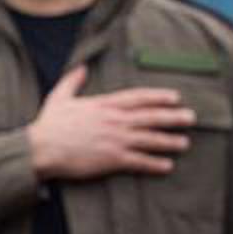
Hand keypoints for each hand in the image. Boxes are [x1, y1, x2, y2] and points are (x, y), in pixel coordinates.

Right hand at [27, 65, 195, 180]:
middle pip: (151, 117)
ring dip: (170, 141)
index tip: (175, 97)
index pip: (138, 98)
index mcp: (104, 105)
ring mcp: (115, 140)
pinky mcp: (112, 159)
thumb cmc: (48, 125)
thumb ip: (72, 81)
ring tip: (184, 142)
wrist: (41, 148)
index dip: (159, 97)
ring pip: (150, 139)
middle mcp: (114, 121)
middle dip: (173, 117)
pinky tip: (167, 165)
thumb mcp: (59, 97)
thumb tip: (80, 68)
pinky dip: (155, 163)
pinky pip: (140, 161)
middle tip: (191, 118)